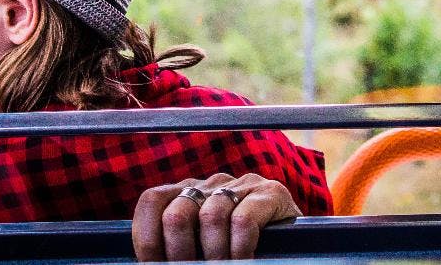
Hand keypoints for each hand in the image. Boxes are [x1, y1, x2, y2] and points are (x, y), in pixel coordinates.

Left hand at [132, 173, 301, 260]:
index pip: (152, 201)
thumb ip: (179, 250)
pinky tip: (244, 262)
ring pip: (211, 218)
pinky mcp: (271, 193)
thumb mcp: (203, 248)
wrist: (294, 245)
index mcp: (188, 192)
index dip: (147, 239)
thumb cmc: (237, 252)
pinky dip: (238, 251)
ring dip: (213, 258)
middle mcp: (212, 183)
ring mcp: (243, 185)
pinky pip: (244, 221)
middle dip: (179, 255)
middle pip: (177, 213)